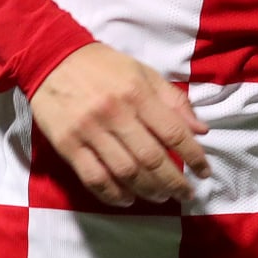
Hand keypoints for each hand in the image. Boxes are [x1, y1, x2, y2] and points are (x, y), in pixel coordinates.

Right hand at [28, 42, 210, 206]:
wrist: (53, 58)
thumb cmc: (104, 67)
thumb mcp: (143, 73)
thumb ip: (174, 101)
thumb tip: (201, 131)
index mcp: (137, 93)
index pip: (173, 132)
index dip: (194, 157)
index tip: (204, 173)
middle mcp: (115, 113)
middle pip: (151, 158)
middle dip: (174, 182)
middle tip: (186, 194)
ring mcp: (89, 131)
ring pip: (125, 172)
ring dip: (148, 191)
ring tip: (161, 197)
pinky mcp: (68, 145)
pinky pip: (95, 178)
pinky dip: (114, 195)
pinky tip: (128, 199)